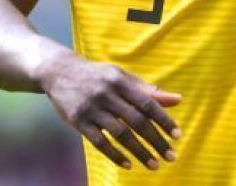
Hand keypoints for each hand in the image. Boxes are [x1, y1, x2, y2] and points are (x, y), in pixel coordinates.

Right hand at [37, 52, 181, 169]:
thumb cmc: (97, 76)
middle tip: (170, 157)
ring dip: (139, 151)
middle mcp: (106, 93)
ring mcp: (91, 107)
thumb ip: (146, 89)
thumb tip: (177, 100)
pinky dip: (115, 154)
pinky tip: (128, 164)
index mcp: (119, 80)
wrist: (58, 71)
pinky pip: (99, 141)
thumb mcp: (120, 76)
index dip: (164, 120)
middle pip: (136, 121)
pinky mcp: (77, 120)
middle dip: (155, 140)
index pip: (147, 102)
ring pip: (120, 134)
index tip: (177, 136)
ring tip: (153, 164)